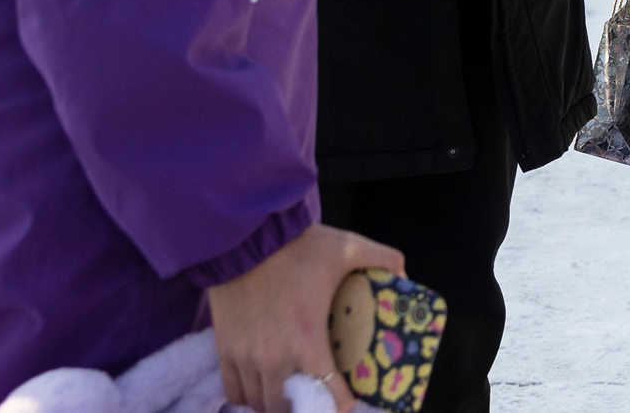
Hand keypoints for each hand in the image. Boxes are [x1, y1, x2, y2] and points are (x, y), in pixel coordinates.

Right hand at [208, 223, 405, 411]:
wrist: (245, 234)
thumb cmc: (297, 244)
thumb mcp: (347, 247)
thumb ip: (381, 258)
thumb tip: (404, 273)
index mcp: (309, 342)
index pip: (329, 395)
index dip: (342, 403)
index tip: (348, 399)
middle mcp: (275, 359)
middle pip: (289, 409)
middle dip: (307, 407)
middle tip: (318, 397)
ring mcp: (246, 357)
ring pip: (260, 404)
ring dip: (277, 405)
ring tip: (290, 395)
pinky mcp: (225, 348)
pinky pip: (234, 390)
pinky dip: (247, 396)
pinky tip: (259, 388)